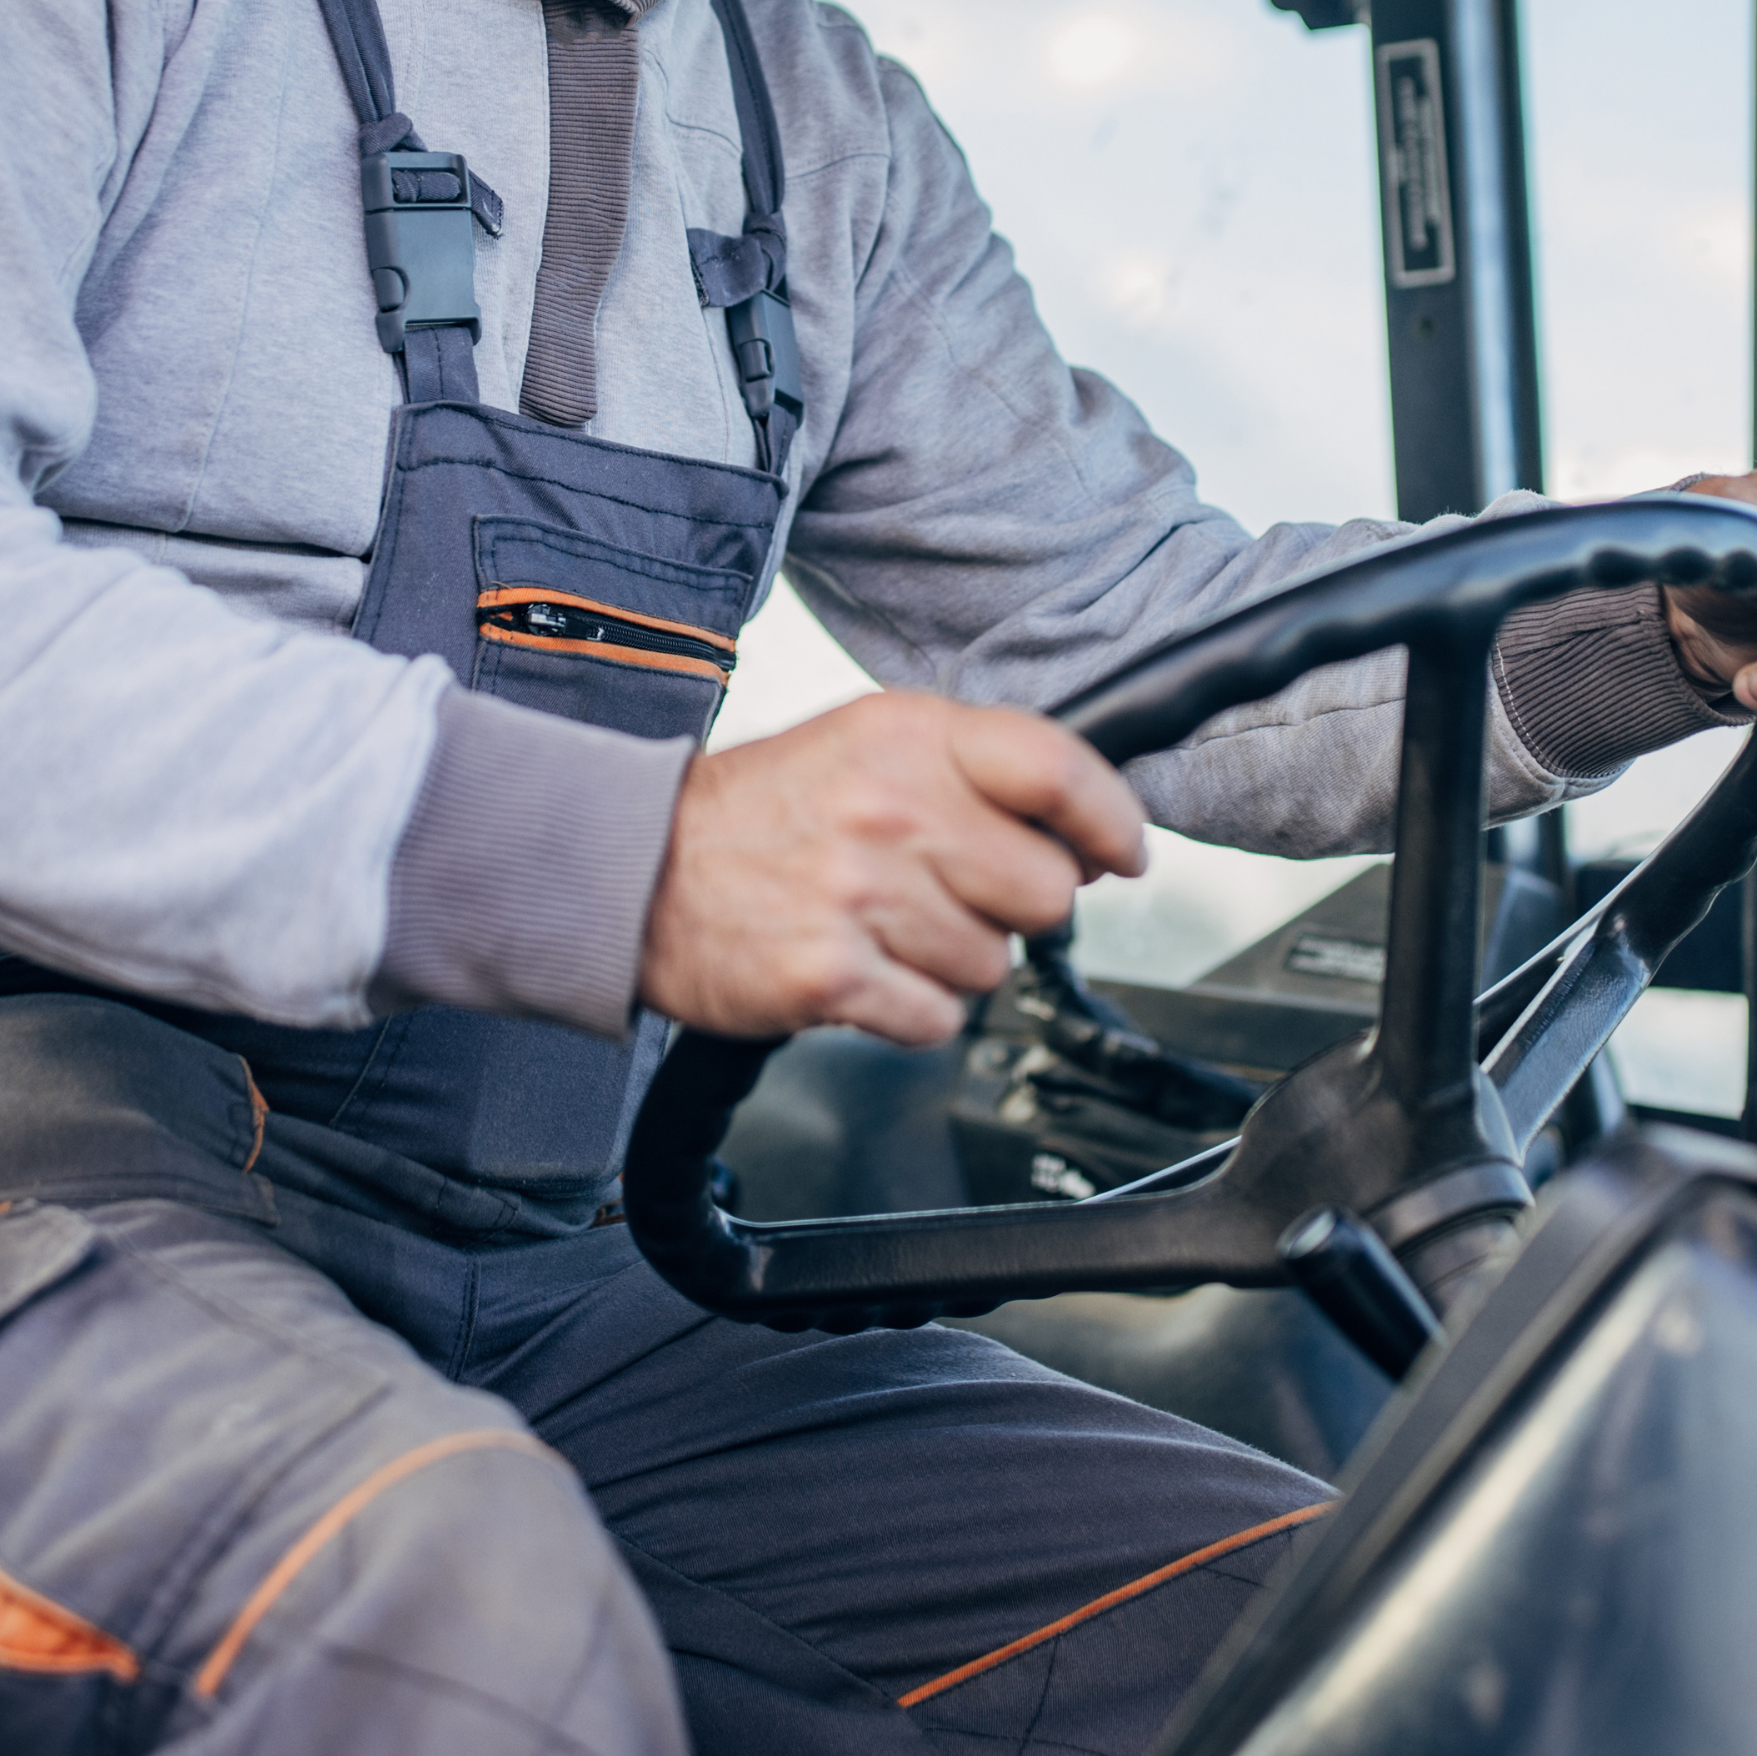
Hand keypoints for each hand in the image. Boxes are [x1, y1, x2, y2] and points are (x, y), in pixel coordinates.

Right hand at [641, 694, 1146, 1044]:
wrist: (633, 870)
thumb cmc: (764, 811)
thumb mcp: (869, 745)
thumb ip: (978, 773)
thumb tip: (1092, 839)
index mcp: (909, 736)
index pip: (1056, 768)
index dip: (1112, 819)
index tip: (1123, 854)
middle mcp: (891, 808)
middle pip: (1045, 889)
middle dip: (1013, 906)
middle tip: (950, 895)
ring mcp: (860, 894)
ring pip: (992, 965)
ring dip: (951, 962)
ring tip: (884, 927)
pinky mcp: (830, 975)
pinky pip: (935, 1019)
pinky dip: (910, 1012)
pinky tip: (864, 973)